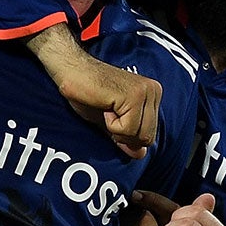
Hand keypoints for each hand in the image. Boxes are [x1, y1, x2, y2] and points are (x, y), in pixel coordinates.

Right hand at [27, 23, 159, 156]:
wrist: (71, 71)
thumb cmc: (87, 93)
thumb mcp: (110, 122)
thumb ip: (126, 137)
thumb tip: (140, 155)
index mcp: (152, 95)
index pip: (149, 135)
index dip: (127, 135)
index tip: (112, 115)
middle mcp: (153, 91)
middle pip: (147, 137)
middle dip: (124, 135)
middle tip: (108, 113)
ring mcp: (145, 92)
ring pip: (138, 135)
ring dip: (116, 129)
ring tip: (106, 107)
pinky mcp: (133, 95)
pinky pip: (128, 128)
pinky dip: (111, 124)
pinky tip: (105, 105)